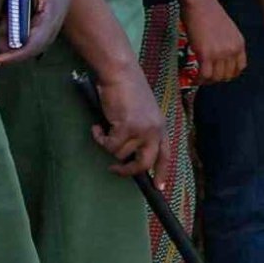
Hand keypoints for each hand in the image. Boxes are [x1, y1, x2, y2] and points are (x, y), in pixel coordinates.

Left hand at [0, 0, 77, 68]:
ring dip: (4, 40)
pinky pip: (18, 45)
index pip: (32, 46)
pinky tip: (4, 23)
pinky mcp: (35, 35)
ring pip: (18, 49)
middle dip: (4, 52)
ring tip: (3, 20)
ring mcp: (40, 36)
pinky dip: (6, 38)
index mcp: (49, 22)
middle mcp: (46, 34)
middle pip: (23, 52)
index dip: (14, 56)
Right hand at [80, 57, 172, 186]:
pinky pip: (108, 144)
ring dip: (107, 144)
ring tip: (103, 129)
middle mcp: (155, 130)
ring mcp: (142, 130)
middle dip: (128, 170)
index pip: (166, 155)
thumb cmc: (128, 92)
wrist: (121, 74)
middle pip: (145, 163)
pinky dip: (99, 137)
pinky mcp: (127, 127)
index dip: (163, 173)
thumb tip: (127, 155)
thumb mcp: (141, 114)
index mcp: (161, 128)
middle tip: (114, 169)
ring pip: (120, 153)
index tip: (160, 188)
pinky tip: (97, 126)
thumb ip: (140, 132)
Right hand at [180, 0, 245, 86]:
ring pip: (216, 77)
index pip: (240, 67)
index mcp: (240, 44)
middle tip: (206, 78)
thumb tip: (220, 56)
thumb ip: (227, 43)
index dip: (230, 74)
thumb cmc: (210, 14)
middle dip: (217, 79)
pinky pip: (205, 75)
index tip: (220, 75)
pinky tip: (194, 79)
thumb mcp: (227, 30)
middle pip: (228, 75)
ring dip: (207, 81)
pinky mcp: (206, 54)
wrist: (200, 4)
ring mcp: (220, 53)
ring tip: (199, 78)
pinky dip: (199, 80)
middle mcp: (232, 50)